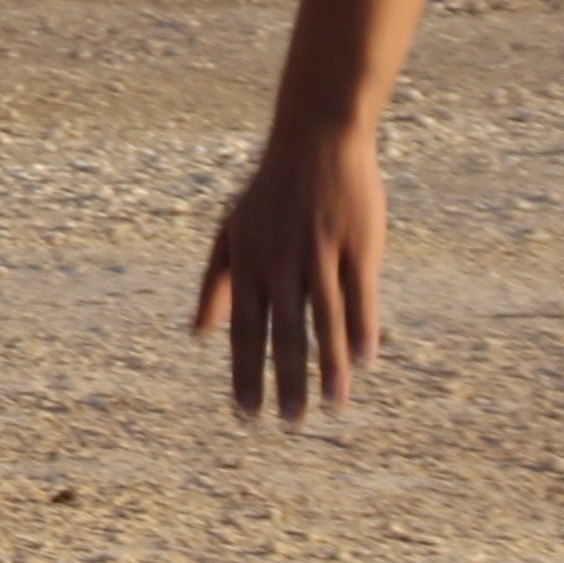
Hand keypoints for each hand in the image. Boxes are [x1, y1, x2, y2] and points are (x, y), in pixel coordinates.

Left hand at [191, 130, 384, 422]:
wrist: (315, 137)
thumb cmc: (269, 192)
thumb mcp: (231, 230)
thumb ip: (215, 283)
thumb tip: (197, 335)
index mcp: (249, 260)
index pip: (244, 328)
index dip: (244, 372)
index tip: (246, 414)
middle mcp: (282, 260)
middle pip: (285, 332)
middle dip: (286, 382)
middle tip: (290, 425)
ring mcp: (322, 251)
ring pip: (325, 319)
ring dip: (329, 366)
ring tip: (333, 407)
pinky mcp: (358, 243)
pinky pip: (361, 293)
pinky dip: (363, 327)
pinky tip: (366, 360)